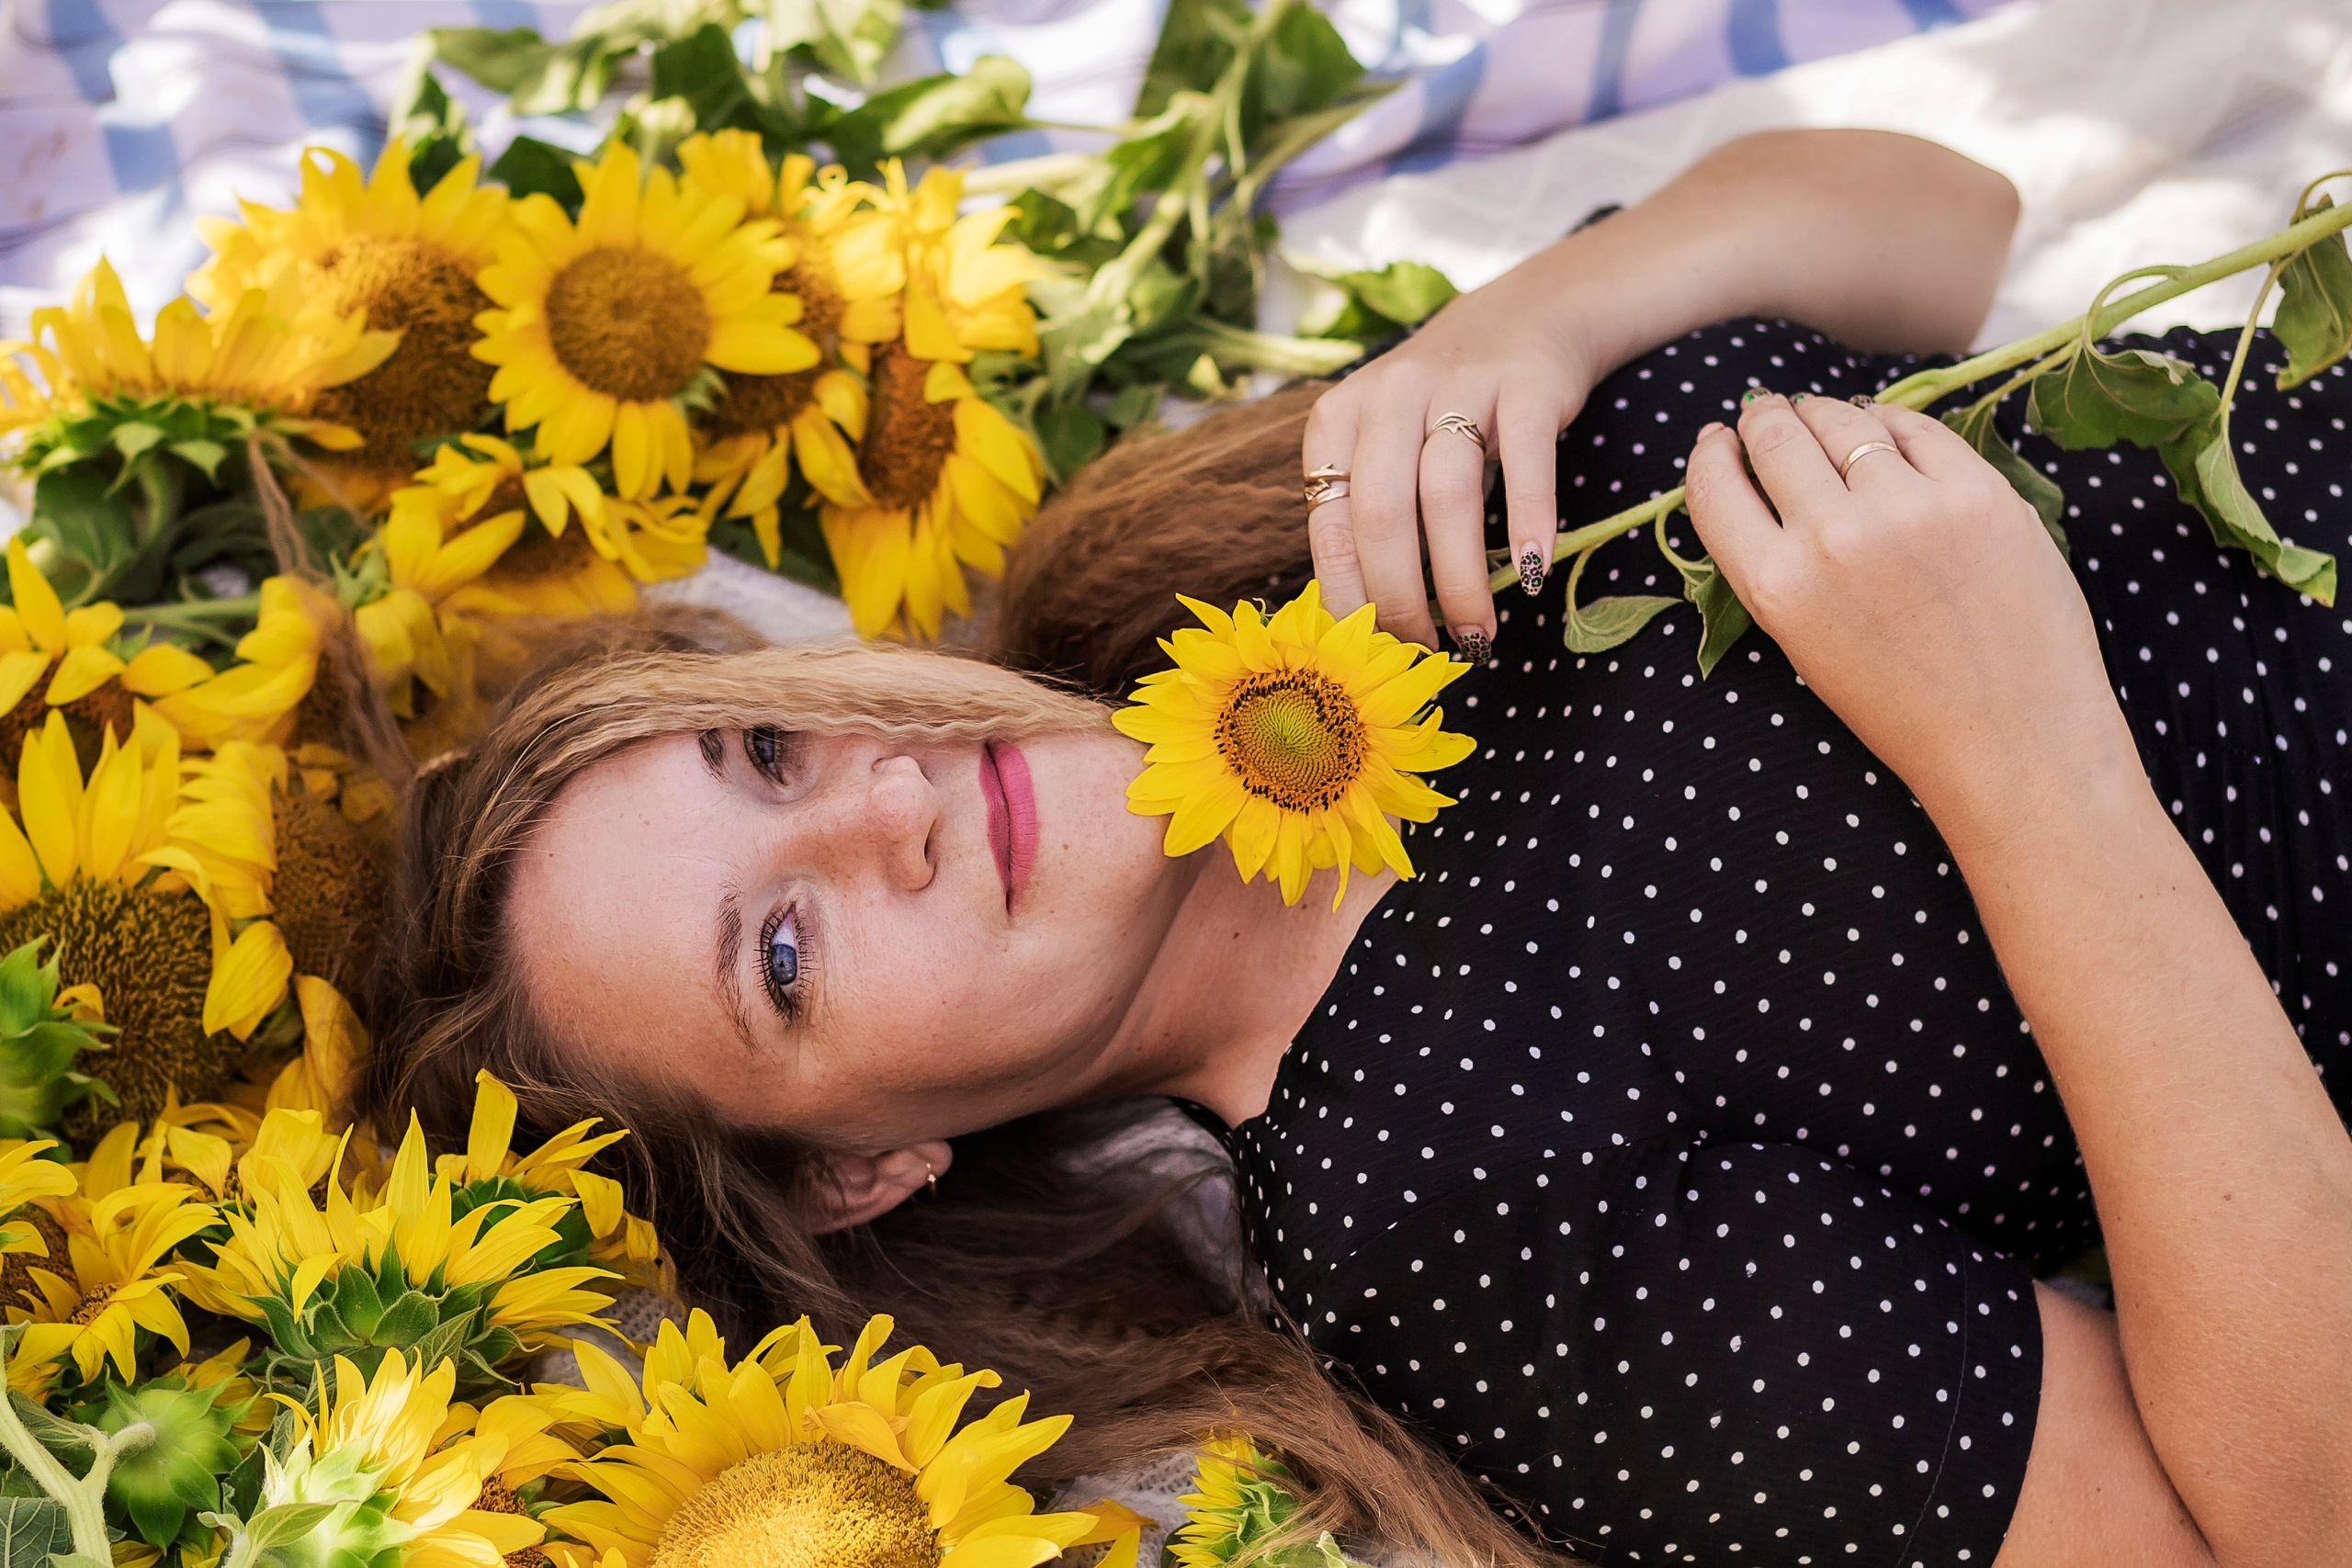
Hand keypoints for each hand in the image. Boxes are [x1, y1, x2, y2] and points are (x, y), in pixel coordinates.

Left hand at [1301, 280, 1598, 656]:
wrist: (1527, 314)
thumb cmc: (1443, 407)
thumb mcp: (1386, 445)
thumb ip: (1370, 515)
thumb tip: (1368, 622)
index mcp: (1337, 419)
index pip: (1329, 525)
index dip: (1350, 598)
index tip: (1373, 649)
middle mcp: (1389, 395)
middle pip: (1382, 516)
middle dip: (1401, 600)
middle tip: (1426, 650)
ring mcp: (1458, 384)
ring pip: (1446, 497)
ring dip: (1461, 579)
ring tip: (1477, 633)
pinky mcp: (1526, 384)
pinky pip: (1526, 464)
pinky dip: (1530, 524)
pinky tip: (1533, 573)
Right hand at [1682, 392, 2142, 844]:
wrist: (2012, 742)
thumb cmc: (1903, 706)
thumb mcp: (1805, 644)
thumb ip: (1776, 565)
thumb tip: (1759, 478)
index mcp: (1777, 588)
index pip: (1714, 488)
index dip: (1710, 453)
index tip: (1719, 438)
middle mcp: (1833, 539)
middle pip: (1776, 438)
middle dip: (1765, 418)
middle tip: (1768, 412)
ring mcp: (1909, 509)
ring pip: (1843, 421)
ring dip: (1825, 414)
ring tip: (1825, 418)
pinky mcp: (1978, 493)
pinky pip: (1916, 428)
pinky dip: (1890, 422)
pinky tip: (1884, 429)